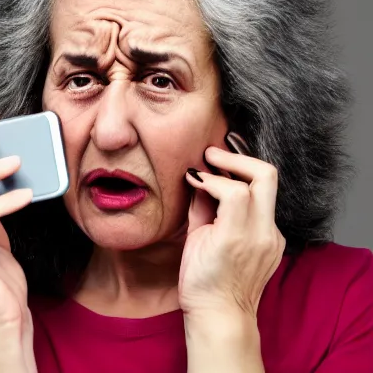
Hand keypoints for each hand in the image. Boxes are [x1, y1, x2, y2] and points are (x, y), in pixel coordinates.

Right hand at [178, 138, 285, 317]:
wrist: (222, 315)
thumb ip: (200, 205)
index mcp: (236, 237)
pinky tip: (227, 196)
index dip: (210, 176)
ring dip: (242, 173)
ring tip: (218, 170)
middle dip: (237, 159)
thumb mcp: (193, 241)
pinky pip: (264, 205)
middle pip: (266, 175)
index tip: (194, 176)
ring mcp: (274, 238)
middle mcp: (263, 235)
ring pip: (267, 187)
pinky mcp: (276, 240)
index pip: (234, 188)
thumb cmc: (200, 283)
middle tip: (213, 155)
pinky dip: (246, 193)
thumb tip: (199, 179)